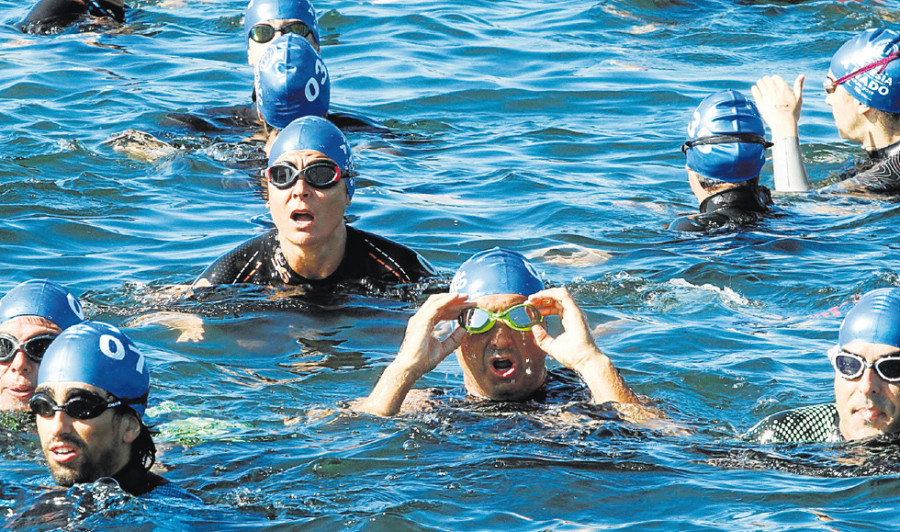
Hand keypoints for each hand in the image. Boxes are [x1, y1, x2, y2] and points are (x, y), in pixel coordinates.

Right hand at [394, 293, 472, 377]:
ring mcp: (420, 319)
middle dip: (455, 301)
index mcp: (424, 324)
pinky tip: (456, 298)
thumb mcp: (443, 349)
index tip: (467, 309)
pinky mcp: (421, 321)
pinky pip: (435, 306)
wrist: (411, 368)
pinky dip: (446, 300)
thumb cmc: (422, 361)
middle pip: (440, 304)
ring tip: (466, 297)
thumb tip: (465, 329)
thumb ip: (454, 339)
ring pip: (437, 302)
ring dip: (452, 298)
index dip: (454, 308)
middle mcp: (421, 319)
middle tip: (470, 301)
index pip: (441, 311)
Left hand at [528, 287, 639, 405]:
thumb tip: (533, 325)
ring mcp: (574, 312)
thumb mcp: (550, 345)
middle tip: (528, 302)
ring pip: (559, 294)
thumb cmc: (572, 356)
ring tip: (532, 299)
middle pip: (555, 299)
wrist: (584, 361)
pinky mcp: (575, 311)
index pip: (554, 307)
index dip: (542, 306)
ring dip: (544, 294)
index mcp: (568, 321)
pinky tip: (539, 297)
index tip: (530, 308)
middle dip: (541, 298)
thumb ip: (541, 336)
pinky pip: (563, 295)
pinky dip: (550, 293)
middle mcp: (572, 314)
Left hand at [751, 74, 804, 139]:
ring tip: (759, 83)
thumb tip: (802, 75)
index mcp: (784, 89)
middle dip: (766, 80)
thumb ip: (799, 86)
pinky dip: (754, 89)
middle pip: (768, 80)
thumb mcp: (799, 98)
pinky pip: (755, 92)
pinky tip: (754, 88)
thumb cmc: (793, 113)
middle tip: (764, 81)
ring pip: (761, 84)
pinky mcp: (760, 103)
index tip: (772, 80)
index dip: (774, 79)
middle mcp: (775, 90)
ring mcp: (767, 96)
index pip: (776, 78)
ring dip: (760, 82)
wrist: (784, 124)